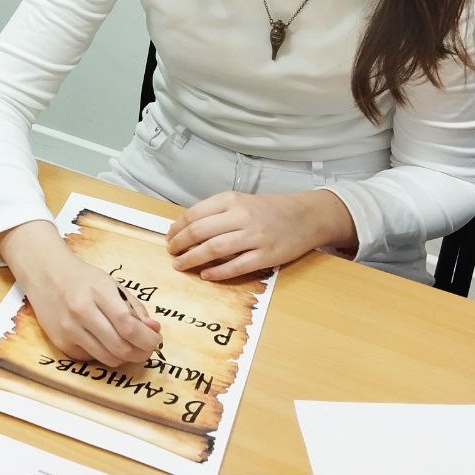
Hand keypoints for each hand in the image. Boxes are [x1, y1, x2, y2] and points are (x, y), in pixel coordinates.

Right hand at [0, 221, 161, 366]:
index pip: (128, 324)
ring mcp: (68, 329)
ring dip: (125, 357)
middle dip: (141, 352)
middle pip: (120, 346)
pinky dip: (104, 354)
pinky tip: (104, 341)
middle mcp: (81, 311)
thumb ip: (135, 308)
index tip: (156, 340)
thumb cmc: (83, 279)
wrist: (46, 274)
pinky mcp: (61, 343)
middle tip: (147, 348)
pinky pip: (92, 357)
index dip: (147, 339)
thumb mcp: (111, 285)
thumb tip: (154, 331)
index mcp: (98, 291)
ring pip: (108, 358)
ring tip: (131, 347)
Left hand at [166, 190, 355, 280]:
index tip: (169, 237)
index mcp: (232, 200)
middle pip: (200, 231)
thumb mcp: (241, 201)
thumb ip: (217, 212)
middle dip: (180, 244)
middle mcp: (241, 216)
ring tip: (180, 265)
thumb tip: (186, 229)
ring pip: (214, 249)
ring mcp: (255, 236)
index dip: (177, 228)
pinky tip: (206, 275)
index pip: (194, 214)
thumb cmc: (268, 209)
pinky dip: (217, 272)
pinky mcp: (266, 256)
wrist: (306, 216)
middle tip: (171, 253)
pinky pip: (236, 266)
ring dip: (192, 259)